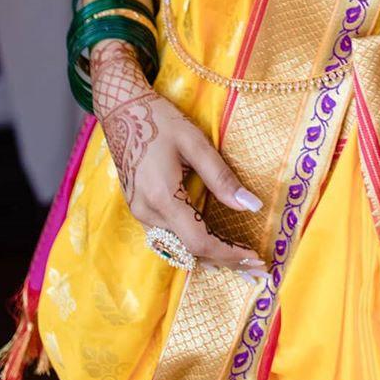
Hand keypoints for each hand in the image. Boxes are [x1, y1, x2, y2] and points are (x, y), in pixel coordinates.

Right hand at [92, 41, 266, 276]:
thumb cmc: (160, 120)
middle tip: (258, 269)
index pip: (199, 241)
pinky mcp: (140, 208)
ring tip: (242, 259)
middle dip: (226, 262)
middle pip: (191, 251)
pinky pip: (171, 236)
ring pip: (179, 247)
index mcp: (162, 197)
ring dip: (211, 255)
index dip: (229, 253)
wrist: (122, 110)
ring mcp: (141, 213)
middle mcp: (148, 213)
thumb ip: (222, 177)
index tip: (256, 258)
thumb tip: (252, 207)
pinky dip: (195, 243)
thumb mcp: (195, 143)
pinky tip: (215, 243)